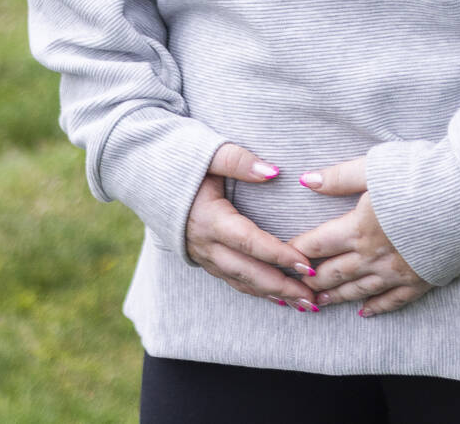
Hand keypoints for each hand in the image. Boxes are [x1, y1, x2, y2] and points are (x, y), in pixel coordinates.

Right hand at [183, 142, 326, 311]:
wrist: (147, 177)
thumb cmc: (182, 162)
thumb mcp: (210, 154)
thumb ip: (239, 161)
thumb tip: (273, 172)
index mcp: (210, 219)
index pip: (249, 242)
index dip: (278, 254)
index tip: (306, 263)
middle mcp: (206, 244)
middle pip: (247, 271)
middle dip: (281, 287)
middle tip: (313, 298)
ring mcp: (204, 255)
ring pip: (241, 281)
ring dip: (273, 294)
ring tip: (304, 304)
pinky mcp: (205, 259)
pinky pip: (233, 280)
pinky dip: (257, 290)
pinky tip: (278, 298)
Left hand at [287, 156, 432, 316]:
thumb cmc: (424, 174)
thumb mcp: (376, 167)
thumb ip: (340, 177)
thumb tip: (307, 181)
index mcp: (358, 228)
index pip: (317, 244)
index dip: (297, 251)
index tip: (283, 257)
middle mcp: (373, 257)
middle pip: (333, 273)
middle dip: (311, 281)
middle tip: (295, 288)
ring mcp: (397, 273)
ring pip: (358, 291)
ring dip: (336, 297)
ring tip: (320, 303)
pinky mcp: (421, 280)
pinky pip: (392, 301)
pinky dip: (376, 308)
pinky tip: (365, 313)